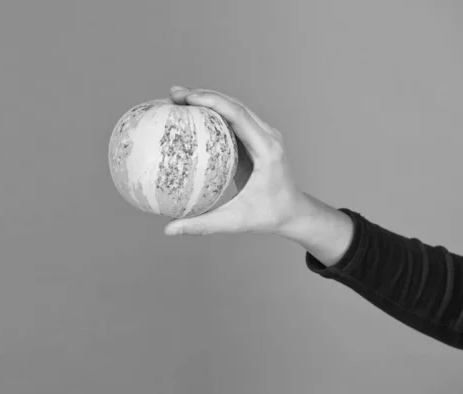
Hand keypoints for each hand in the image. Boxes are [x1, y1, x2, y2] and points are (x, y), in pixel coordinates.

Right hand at [164, 86, 305, 235]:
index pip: (238, 115)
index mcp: (267, 150)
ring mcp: (264, 135)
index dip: (212, 101)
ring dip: (208, 100)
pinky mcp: (257, 139)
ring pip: (235, 108)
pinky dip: (214, 113)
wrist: (293, 213)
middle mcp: (268, 137)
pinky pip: (235, 120)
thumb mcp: (235, 222)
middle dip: (204, 95)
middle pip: (235, 105)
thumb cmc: (268, 217)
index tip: (187, 98)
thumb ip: (202, 225)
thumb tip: (169, 230)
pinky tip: (192, 115)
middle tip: (174, 95)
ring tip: (178, 99)